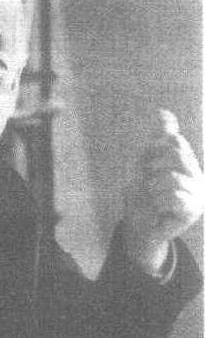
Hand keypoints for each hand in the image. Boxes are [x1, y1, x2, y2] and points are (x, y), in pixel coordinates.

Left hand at [124, 109, 202, 276]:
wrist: (138, 226)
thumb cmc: (141, 195)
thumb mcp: (144, 162)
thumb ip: (157, 137)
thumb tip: (163, 111)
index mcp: (186, 161)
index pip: (175, 141)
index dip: (155, 149)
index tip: (147, 165)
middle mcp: (196, 174)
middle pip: (176, 153)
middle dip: (154, 167)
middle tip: (150, 184)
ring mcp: (198, 191)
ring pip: (172, 177)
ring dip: (153, 187)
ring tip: (154, 198)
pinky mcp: (194, 209)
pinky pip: (174, 196)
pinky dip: (159, 201)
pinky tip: (159, 207)